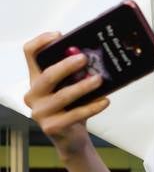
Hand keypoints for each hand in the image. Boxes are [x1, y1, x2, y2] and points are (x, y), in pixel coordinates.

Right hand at [23, 34, 107, 159]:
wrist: (71, 137)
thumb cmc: (72, 105)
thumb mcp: (71, 85)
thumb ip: (76, 71)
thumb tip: (94, 54)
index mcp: (37, 78)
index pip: (30, 54)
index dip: (40, 42)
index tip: (58, 34)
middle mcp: (33, 94)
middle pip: (47, 75)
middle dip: (66, 65)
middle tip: (84, 58)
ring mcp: (40, 111)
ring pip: (63, 95)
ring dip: (83, 86)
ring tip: (99, 80)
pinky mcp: (51, 126)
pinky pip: (74, 114)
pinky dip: (92, 107)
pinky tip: (105, 101)